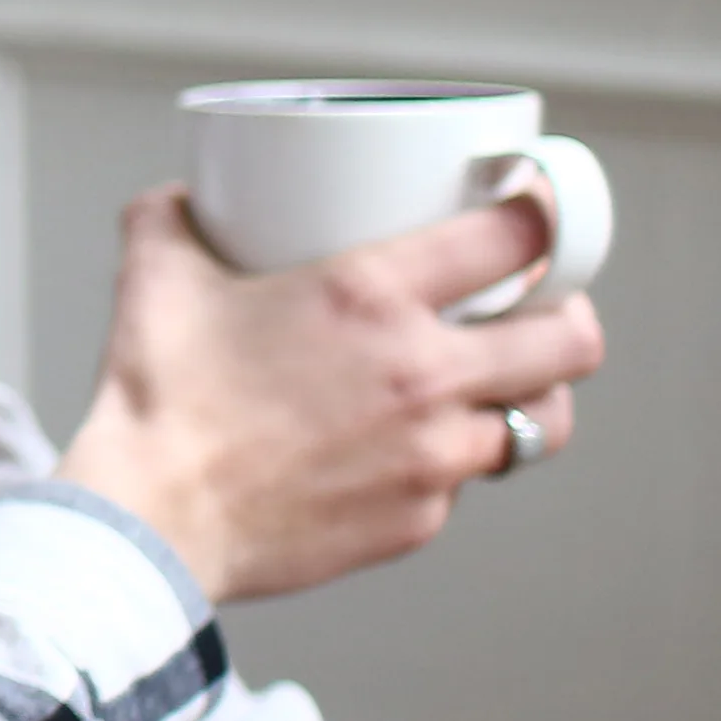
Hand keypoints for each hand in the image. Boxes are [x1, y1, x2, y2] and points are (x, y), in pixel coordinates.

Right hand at [52, 190, 604, 603]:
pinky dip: (449, 461)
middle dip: (570, 317)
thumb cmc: (159, 403)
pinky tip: (410, 448)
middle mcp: (423, 374)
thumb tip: (182, 199)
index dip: (540, 217)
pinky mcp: (418, 518)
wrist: (149, 520)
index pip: (512, 238)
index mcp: (371, 297)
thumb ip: (172, 220)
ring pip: (542, 424)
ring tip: (504, 387)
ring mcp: (431, 455)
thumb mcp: (156, 279)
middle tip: (542, 309)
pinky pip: (464, 481)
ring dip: (532, 399)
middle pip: (571, 341)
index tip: (534, 212)